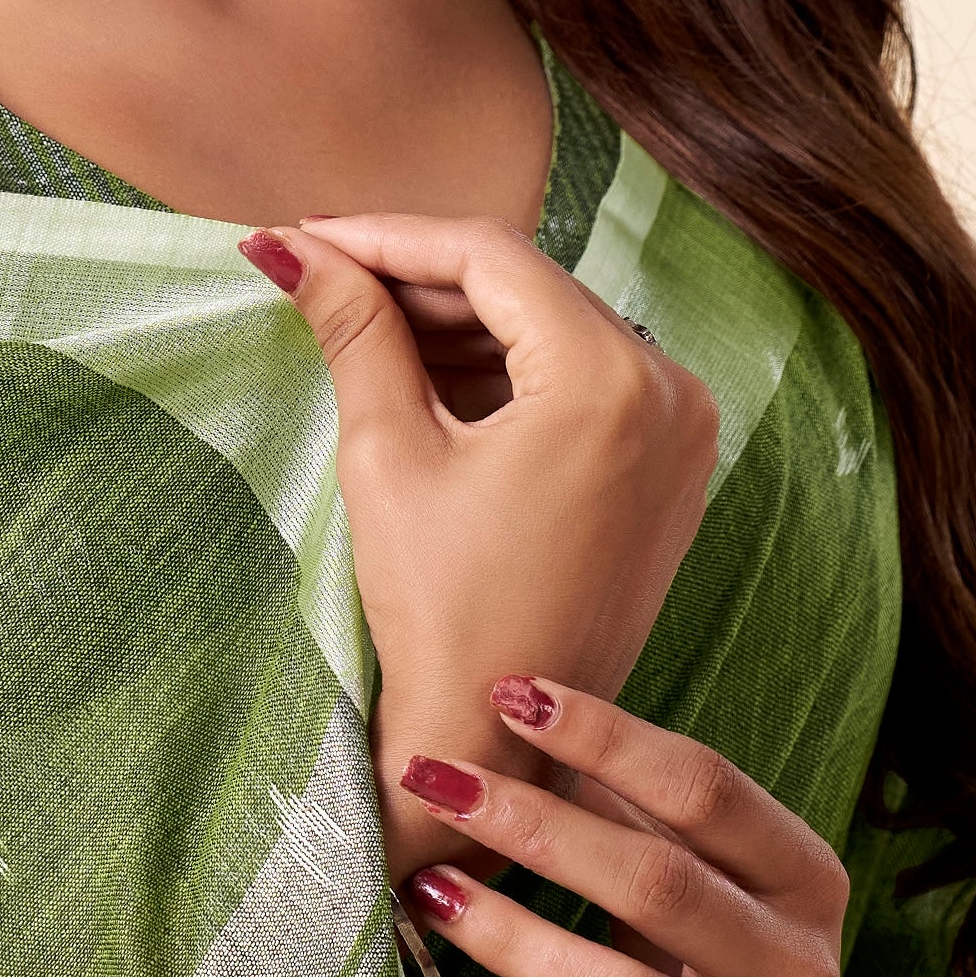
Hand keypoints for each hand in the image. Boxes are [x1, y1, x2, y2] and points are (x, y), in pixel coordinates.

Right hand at [242, 213, 717, 883]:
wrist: (502, 740)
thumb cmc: (443, 609)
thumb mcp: (389, 456)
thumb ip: (355, 333)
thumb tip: (292, 251)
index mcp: (609, 381)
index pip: (489, 258)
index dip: (389, 236)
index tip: (311, 237)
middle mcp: (670, 392)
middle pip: (530, 286)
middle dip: (422, 277)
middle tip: (323, 275)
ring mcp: (683, 432)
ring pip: (557, 329)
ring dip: (465, 322)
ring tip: (362, 325)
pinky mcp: (673, 468)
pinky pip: (588, 381)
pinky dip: (513, 370)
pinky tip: (431, 377)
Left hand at [396, 673, 952, 976]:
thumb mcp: (717, 889)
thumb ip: (642, 819)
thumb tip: (523, 720)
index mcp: (803, 885)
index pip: (708, 792)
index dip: (608, 738)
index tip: (510, 694)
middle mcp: (789, 973)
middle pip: (660, 885)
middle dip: (536, 826)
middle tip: (436, 782)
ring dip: (517, 940)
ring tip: (431, 894)